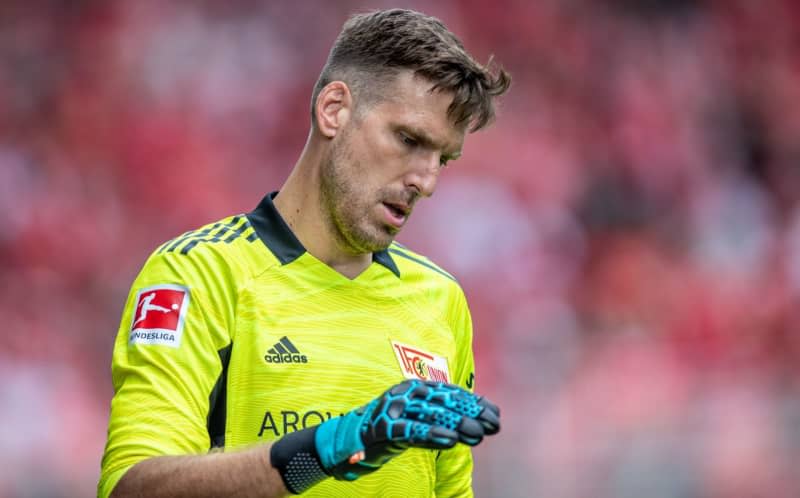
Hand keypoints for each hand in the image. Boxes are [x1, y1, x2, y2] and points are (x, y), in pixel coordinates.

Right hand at [316, 379, 499, 480]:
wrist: (351, 440)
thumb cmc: (391, 428)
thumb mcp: (421, 418)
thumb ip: (446, 417)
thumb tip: (483, 421)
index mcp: (416, 387)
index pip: (451, 392)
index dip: (474, 403)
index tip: (495, 414)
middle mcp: (406, 393)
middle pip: (445, 401)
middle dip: (471, 414)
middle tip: (493, 426)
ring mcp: (394, 409)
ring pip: (431, 414)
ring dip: (457, 424)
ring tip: (477, 435)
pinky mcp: (385, 429)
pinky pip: (412, 431)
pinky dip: (432, 434)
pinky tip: (451, 441)